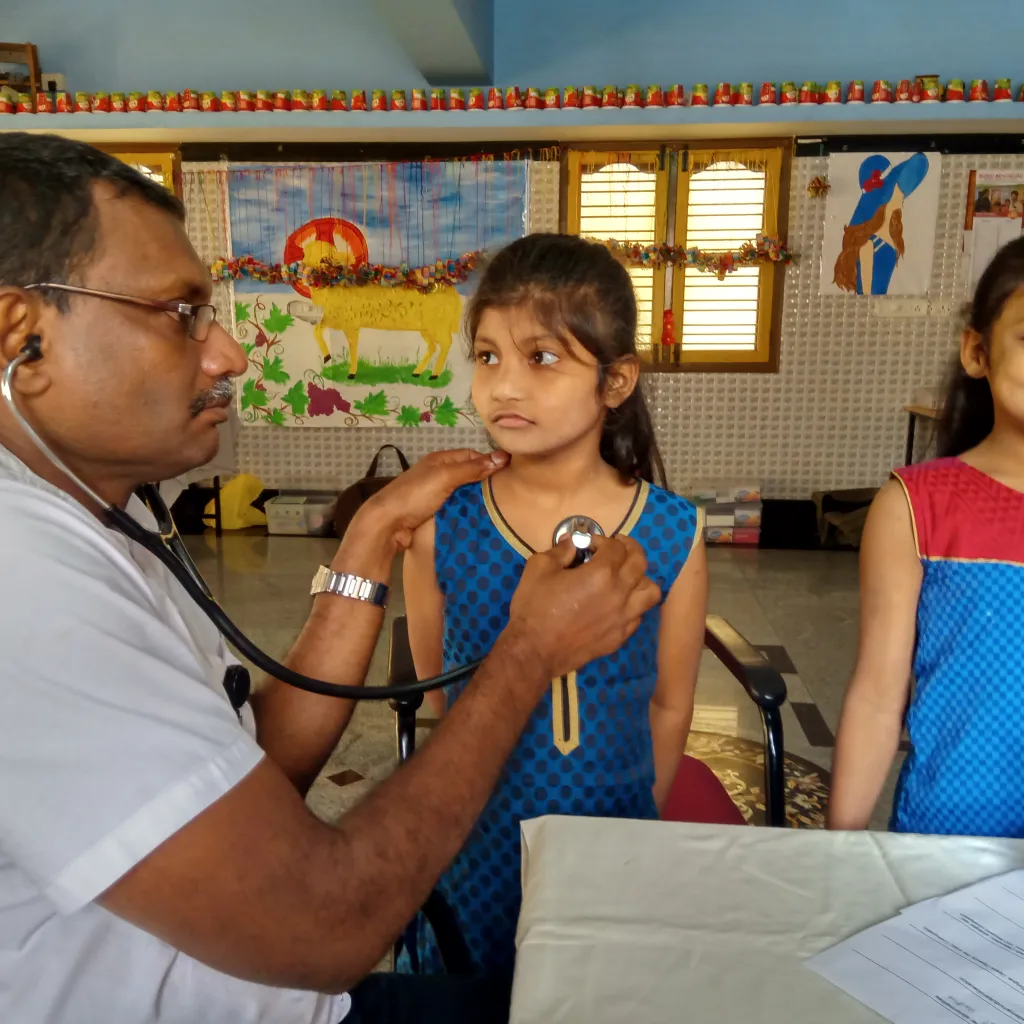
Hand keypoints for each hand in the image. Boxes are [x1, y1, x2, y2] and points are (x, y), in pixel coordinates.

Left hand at [347, 449, 507, 553]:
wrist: (387, 524)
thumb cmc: (415, 495)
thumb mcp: (445, 477)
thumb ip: (472, 468)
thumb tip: (502, 457)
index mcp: (440, 460)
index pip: (471, 455)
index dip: (489, 462)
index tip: (510, 472)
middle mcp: (438, 474)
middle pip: (468, 475)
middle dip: (485, 482)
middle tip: (509, 493)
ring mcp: (435, 495)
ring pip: (463, 494)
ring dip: (477, 499)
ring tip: (500, 508)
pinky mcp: (433, 513)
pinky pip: (456, 509)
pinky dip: (467, 512)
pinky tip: (480, 519)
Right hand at [504, 535, 660, 685]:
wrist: (534, 651)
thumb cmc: (534, 607)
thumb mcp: (538, 568)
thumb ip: (559, 551)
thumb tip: (572, 542)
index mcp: (601, 574)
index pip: (617, 547)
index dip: (603, 540)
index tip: (590, 545)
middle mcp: (620, 593)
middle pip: (640, 563)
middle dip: (629, 549)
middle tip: (616, 549)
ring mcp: (624, 618)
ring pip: (651, 591)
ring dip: (640, 578)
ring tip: (625, 577)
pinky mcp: (620, 637)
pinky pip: (639, 615)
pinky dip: (633, 604)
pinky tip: (617, 603)